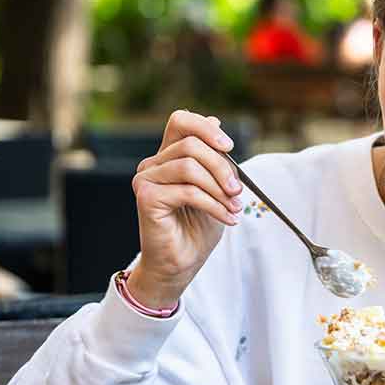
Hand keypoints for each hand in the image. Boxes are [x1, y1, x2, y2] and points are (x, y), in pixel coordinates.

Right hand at [127, 110, 243, 307]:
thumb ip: (214, 157)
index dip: (205, 127)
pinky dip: (214, 205)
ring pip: (189, 167)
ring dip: (219, 189)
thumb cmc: (197, 228)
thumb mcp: (216, 187)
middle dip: (222, 168)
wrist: (181, 263)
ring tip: (234, 207)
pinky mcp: (146, 197)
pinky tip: (228, 218)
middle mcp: (153, 164)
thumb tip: (216, 120)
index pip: (180, 121)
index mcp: (169, 156)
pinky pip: (188, 191)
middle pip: (191, 145)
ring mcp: (146, 179)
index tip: (230, 146)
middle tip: (238, 191)